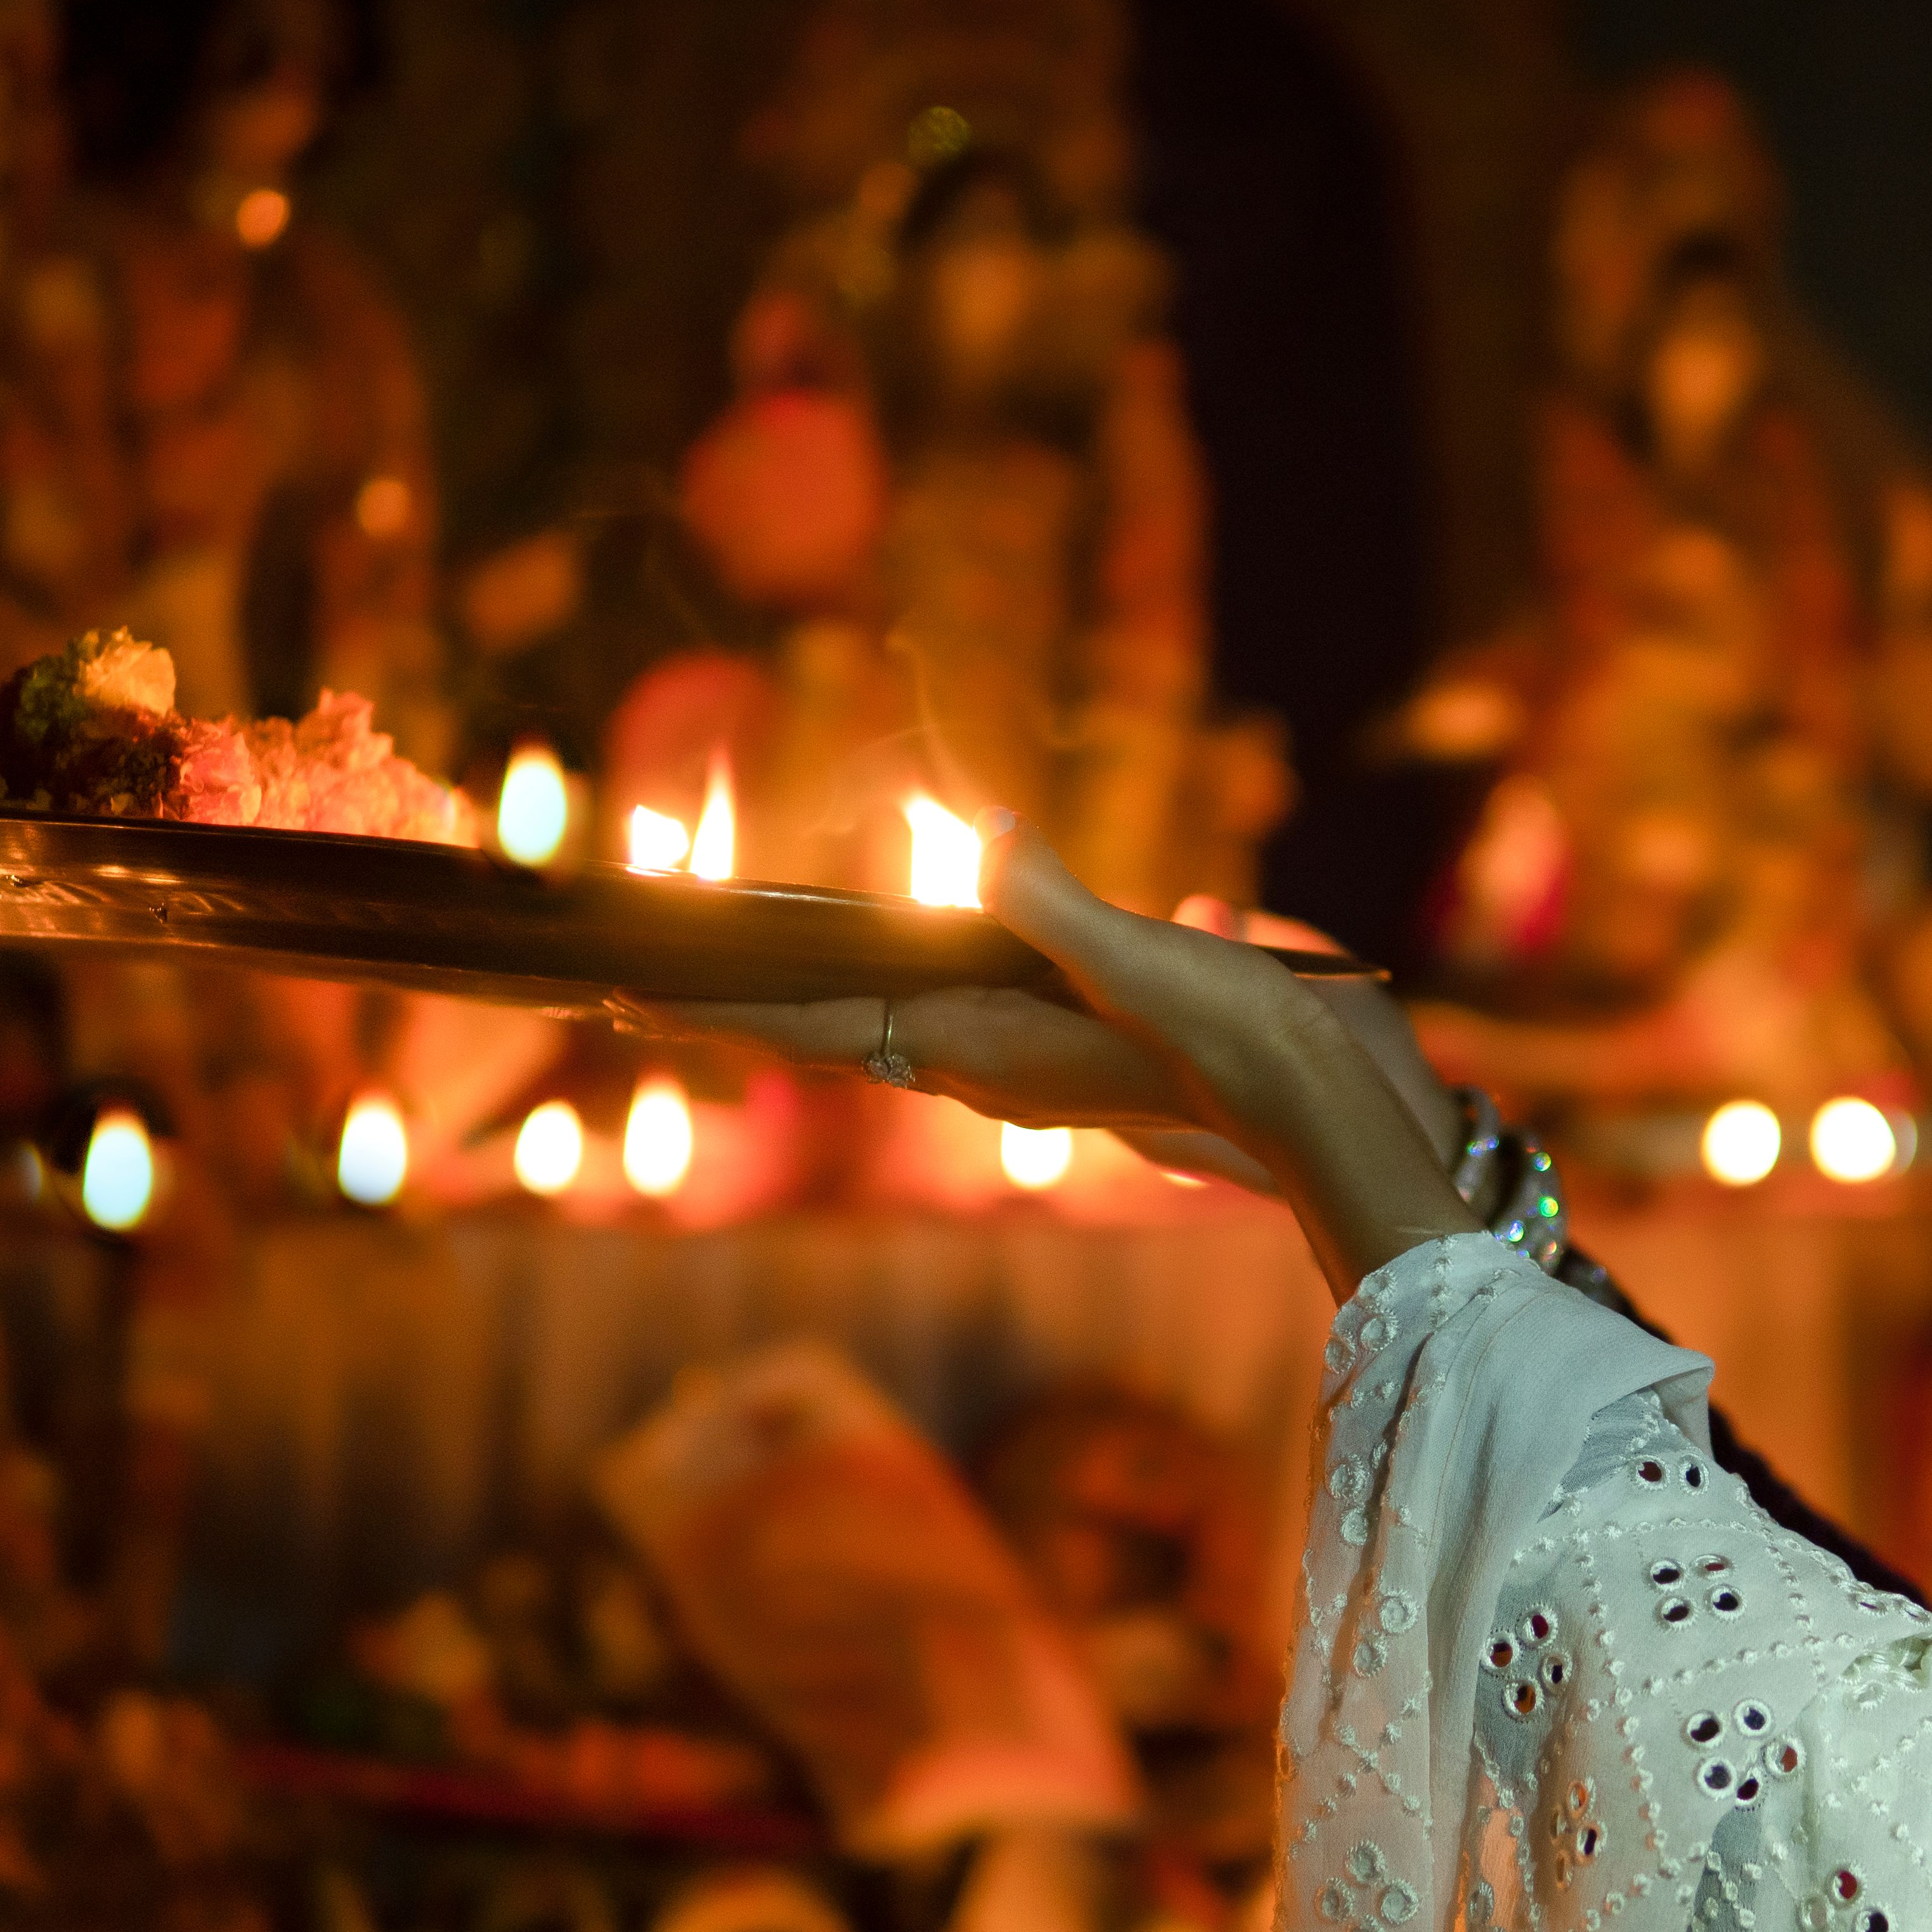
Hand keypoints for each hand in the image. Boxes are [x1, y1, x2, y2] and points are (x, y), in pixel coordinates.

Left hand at [638, 821, 1467, 1296]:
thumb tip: (976, 833)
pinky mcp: (1047, 1054)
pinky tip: (863, 979)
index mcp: (972, 1044)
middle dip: (718, 1008)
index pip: (812, 1022)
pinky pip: (923, 1027)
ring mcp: (1006, 1066)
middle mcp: (971, 1066)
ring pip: (864, 1035)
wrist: (1313, 1098)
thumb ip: (1050, 898)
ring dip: (783, 1008)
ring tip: (713, 980)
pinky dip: (863, 1001)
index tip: (618, 988)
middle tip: (617, 982)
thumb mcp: (1139, 958)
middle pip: (816, 1035)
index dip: (711, 1003)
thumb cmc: (1229, 1032)